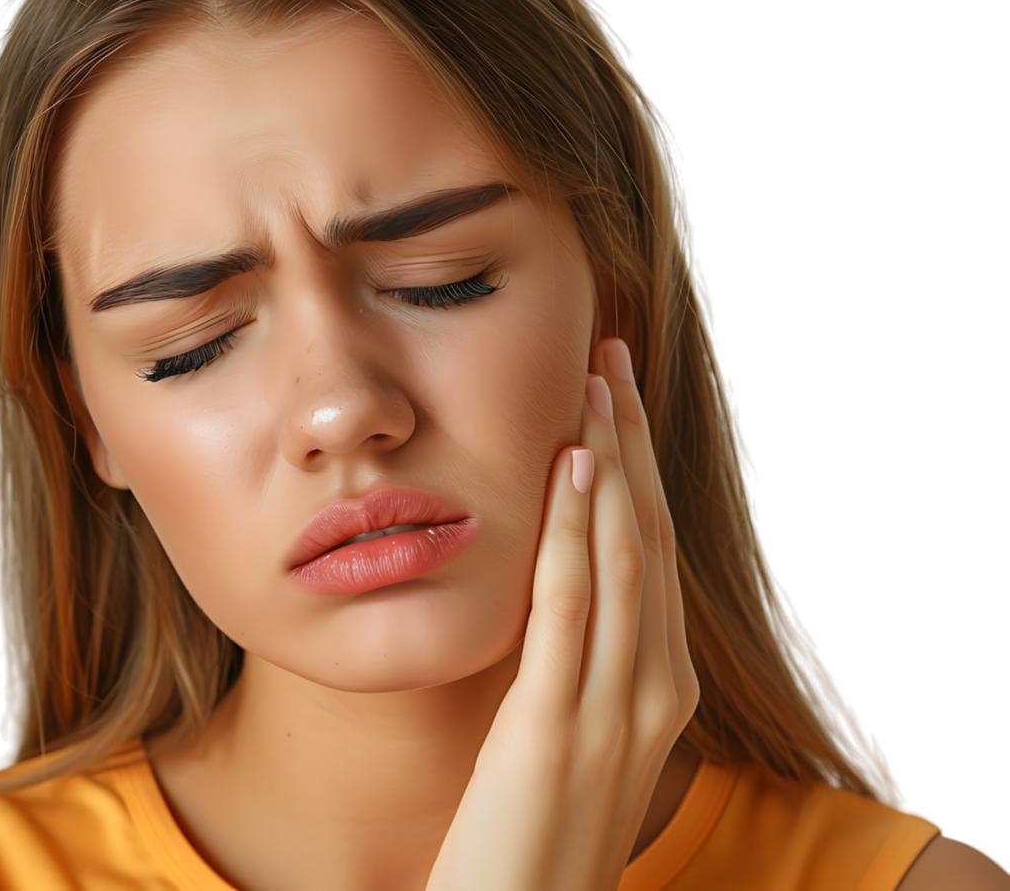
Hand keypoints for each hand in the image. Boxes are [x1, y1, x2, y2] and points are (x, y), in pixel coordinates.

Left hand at [425, 338, 699, 890]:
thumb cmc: (536, 838)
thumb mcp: (572, 741)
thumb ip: (574, 671)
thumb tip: (550, 598)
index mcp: (659, 689)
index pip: (652, 555)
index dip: (638, 470)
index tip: (614, 400)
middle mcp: (654, 689)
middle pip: (647, 537)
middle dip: (630, 442)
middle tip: (608, 359)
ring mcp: (614, 708)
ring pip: (621, 556)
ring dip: (609, 461)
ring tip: (593, 384)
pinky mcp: (557, 725)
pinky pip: (572, 605)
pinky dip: (574, 528)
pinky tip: (567, 468)